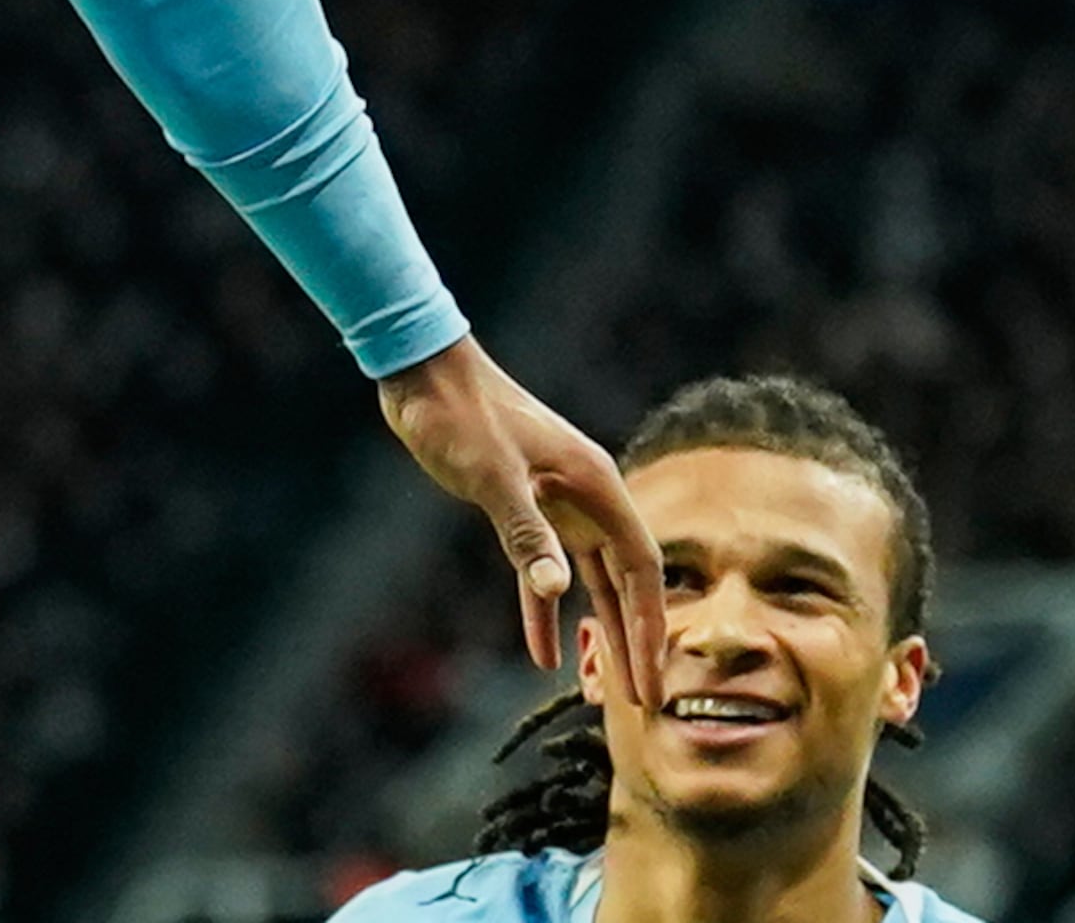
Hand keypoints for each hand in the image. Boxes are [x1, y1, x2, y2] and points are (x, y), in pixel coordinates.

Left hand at [377, 336, 664, 704]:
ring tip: (604, 688)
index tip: (653, 678)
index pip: (641, 568)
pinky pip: (540, 569)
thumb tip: (557, 589)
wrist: (422, 372)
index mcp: (596, 486)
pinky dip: (542, 608)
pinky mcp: (521, 507)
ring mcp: (555, 503)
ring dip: (597, 630)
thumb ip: (525, 532)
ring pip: (587, 580)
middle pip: (623, 581)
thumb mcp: (493, 476)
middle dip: (634, 641)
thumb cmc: (461, 414)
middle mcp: (586, 498)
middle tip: (645, 701)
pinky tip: (540, 651)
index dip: (651, 625)